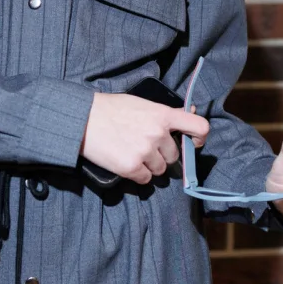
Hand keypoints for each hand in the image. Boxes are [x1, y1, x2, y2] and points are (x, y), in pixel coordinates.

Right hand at [80, 92, 209, 184]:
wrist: (83, 119)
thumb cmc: (110, 108)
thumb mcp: (141, 104)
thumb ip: (163, 113)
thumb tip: (185, 114)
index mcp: (163, 115)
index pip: (199, 127)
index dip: (199, 138)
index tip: (194, 143)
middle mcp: (158, 134)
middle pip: (173, 155)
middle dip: (161, 154)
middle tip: (142, 146)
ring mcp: (145, 152)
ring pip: (160, 170)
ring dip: (149, 165)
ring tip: (130, 152)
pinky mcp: (132, 167)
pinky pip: (145, 179)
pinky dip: (137, 174)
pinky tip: (124, 162)